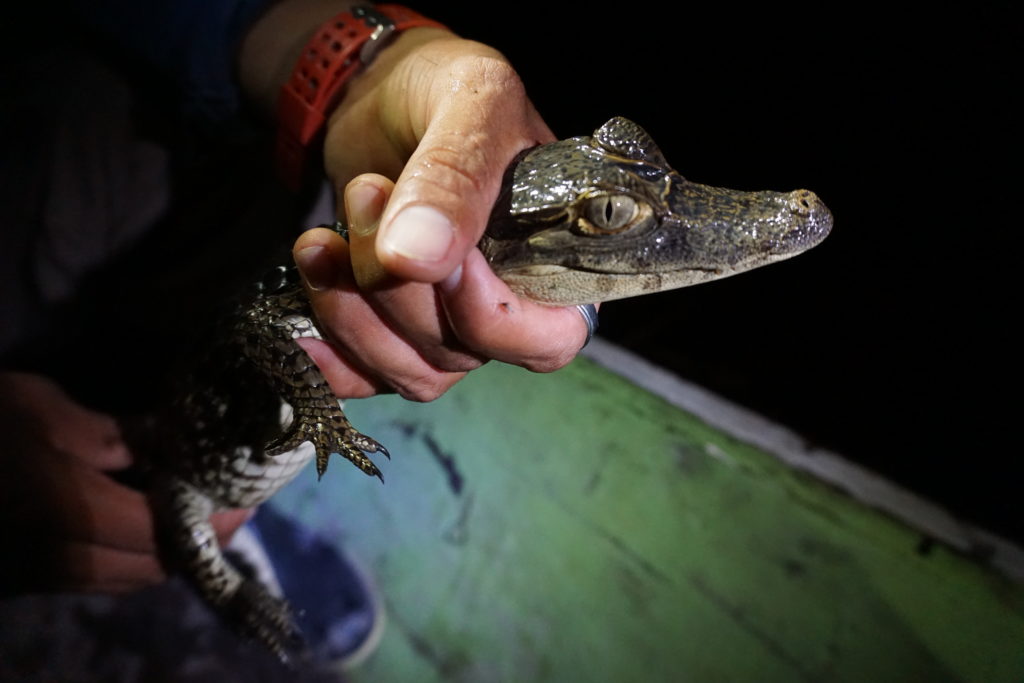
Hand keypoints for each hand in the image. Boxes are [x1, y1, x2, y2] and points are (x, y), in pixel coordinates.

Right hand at [0, 373, 249, 593]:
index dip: (214, 518)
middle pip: (152, 568)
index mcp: (74, 516)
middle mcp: (61, 561)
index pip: (167, 532)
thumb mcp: (47, 412)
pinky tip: (139, 521)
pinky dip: (129, 558)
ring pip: (124, 580)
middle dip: (198, 541)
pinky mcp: (20, 582)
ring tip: (189, 512)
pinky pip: (93, 579)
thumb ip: (118, 437)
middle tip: (224, 506)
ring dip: (165, 552)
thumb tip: (173, 444)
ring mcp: (36, 579)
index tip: (244, 498)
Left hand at [292, 30, 590, 401]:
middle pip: (460, 351)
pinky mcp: (392, 332)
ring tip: (318, 241)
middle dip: (396, 283)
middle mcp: (508, 306)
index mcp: (554, 259)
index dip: (492, 317)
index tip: (443, 259)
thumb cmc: (448, 87)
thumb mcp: (470, 104)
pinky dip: (328, 362)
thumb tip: (422, 258)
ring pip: (410, 370)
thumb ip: (455, 176)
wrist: (385, 91)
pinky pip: (365, 378)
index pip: (550, 338)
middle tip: (366, 192)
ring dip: (351, 312)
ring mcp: (448, 327)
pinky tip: (295, 329)